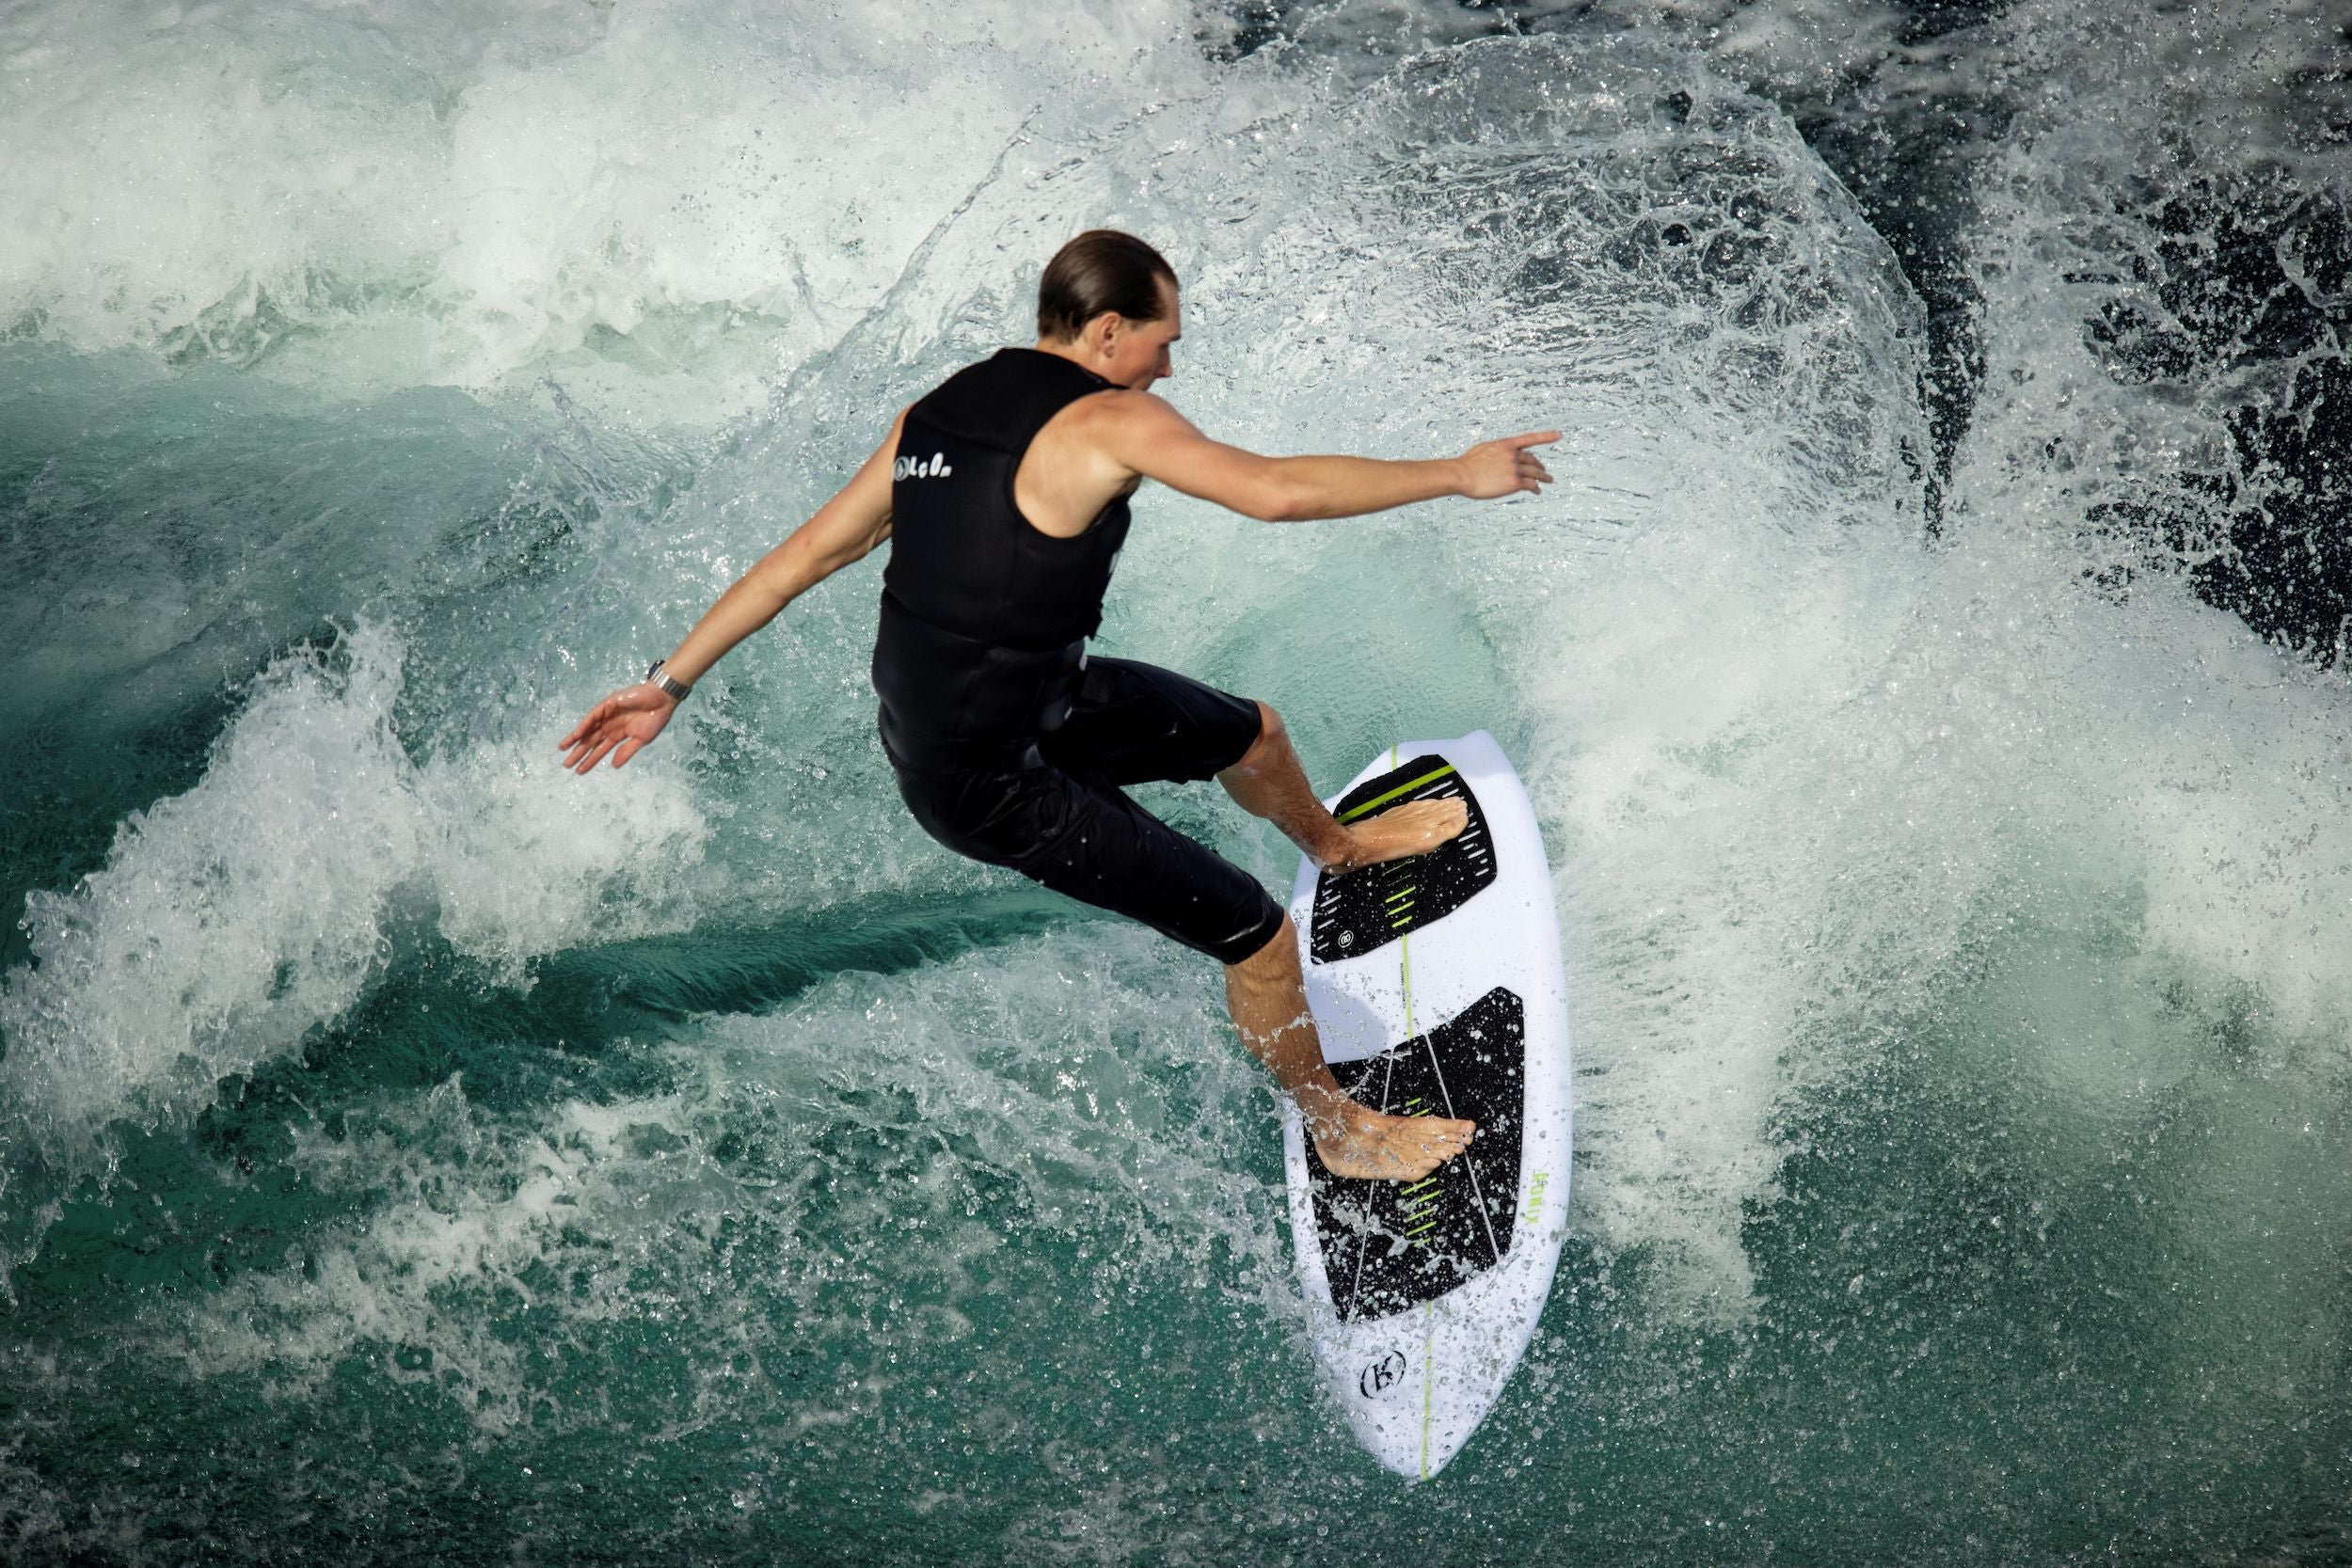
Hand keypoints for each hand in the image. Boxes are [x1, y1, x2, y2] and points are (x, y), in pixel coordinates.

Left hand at [558, 683, 677, 772]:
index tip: (579, 772)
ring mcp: (607, 716)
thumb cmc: (654, 718)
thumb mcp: (641, 740)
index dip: (590, 761)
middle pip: (590, 742)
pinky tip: (576, 735)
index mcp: (618, 735)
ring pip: (587, 730)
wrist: (661, 700)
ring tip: (563, 749)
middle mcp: (609, 726)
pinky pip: (592, 717)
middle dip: (578, 753)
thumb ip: (626, 752)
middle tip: (566, 765)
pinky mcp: (607, 705)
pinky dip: (583, 726)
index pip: (600, 750)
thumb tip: (614, 766)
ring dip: (575, 739)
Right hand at [1456, 430, 1559, 499]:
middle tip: (1544, 470)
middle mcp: (1513, 454)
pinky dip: (1536, 488)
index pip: (1530, 439)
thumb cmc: (1467, 464)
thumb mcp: (1484, 449)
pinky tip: (1537, 491)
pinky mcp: (1514, 482)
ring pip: (1535, 473)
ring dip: (1543, 477)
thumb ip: (1497, 451)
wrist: (1462, 475)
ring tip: (1549, 480)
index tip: (1558, 435)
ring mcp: (1514, 468)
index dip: (1546, 437)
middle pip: (1533, 460)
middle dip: (1539, 465)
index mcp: (1506, 444)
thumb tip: (1502, 456)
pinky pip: (1530, 485)